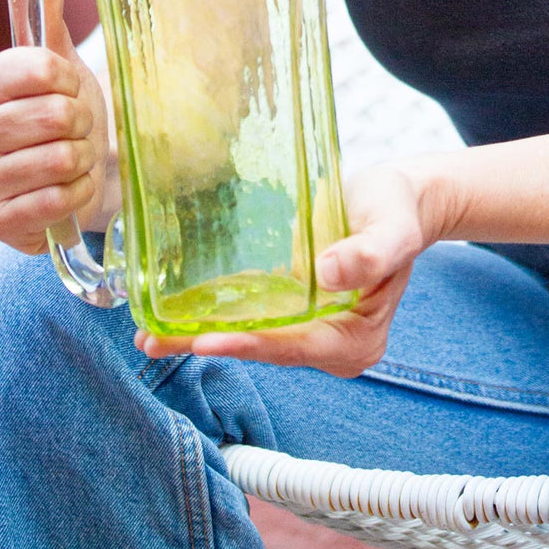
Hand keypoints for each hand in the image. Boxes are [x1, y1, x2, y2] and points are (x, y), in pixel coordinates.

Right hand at [0, 0, 112, 253]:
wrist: (67, 174)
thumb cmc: (60, 110)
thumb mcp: (56, 57)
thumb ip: (47, 1)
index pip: (42, 69)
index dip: (69, 79)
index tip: (67, 87)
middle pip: (55, 116)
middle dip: (82, 121)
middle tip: (77, 127)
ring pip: (60, 160)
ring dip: (82, 159)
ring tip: (73, 157)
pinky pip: (57, 201)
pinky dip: (77, 194)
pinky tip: (68, 188)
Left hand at [134, 163, 431, 376]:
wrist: (398, 199)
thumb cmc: (396, 209)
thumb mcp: (391, 227)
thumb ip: (370, 253)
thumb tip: (329, 273)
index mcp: (357, 339)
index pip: (295, 345)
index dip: (250, 343)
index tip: (208, 341)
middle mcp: (331, 345)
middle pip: (265, 348)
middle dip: (212, 344)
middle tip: (153, 341)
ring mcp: (311, 332)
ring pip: (252, 338)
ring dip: (203, 336)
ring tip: (149, 335)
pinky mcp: (294, 312)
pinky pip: (252, 319)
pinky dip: (216, 318)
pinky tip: (176, 316)